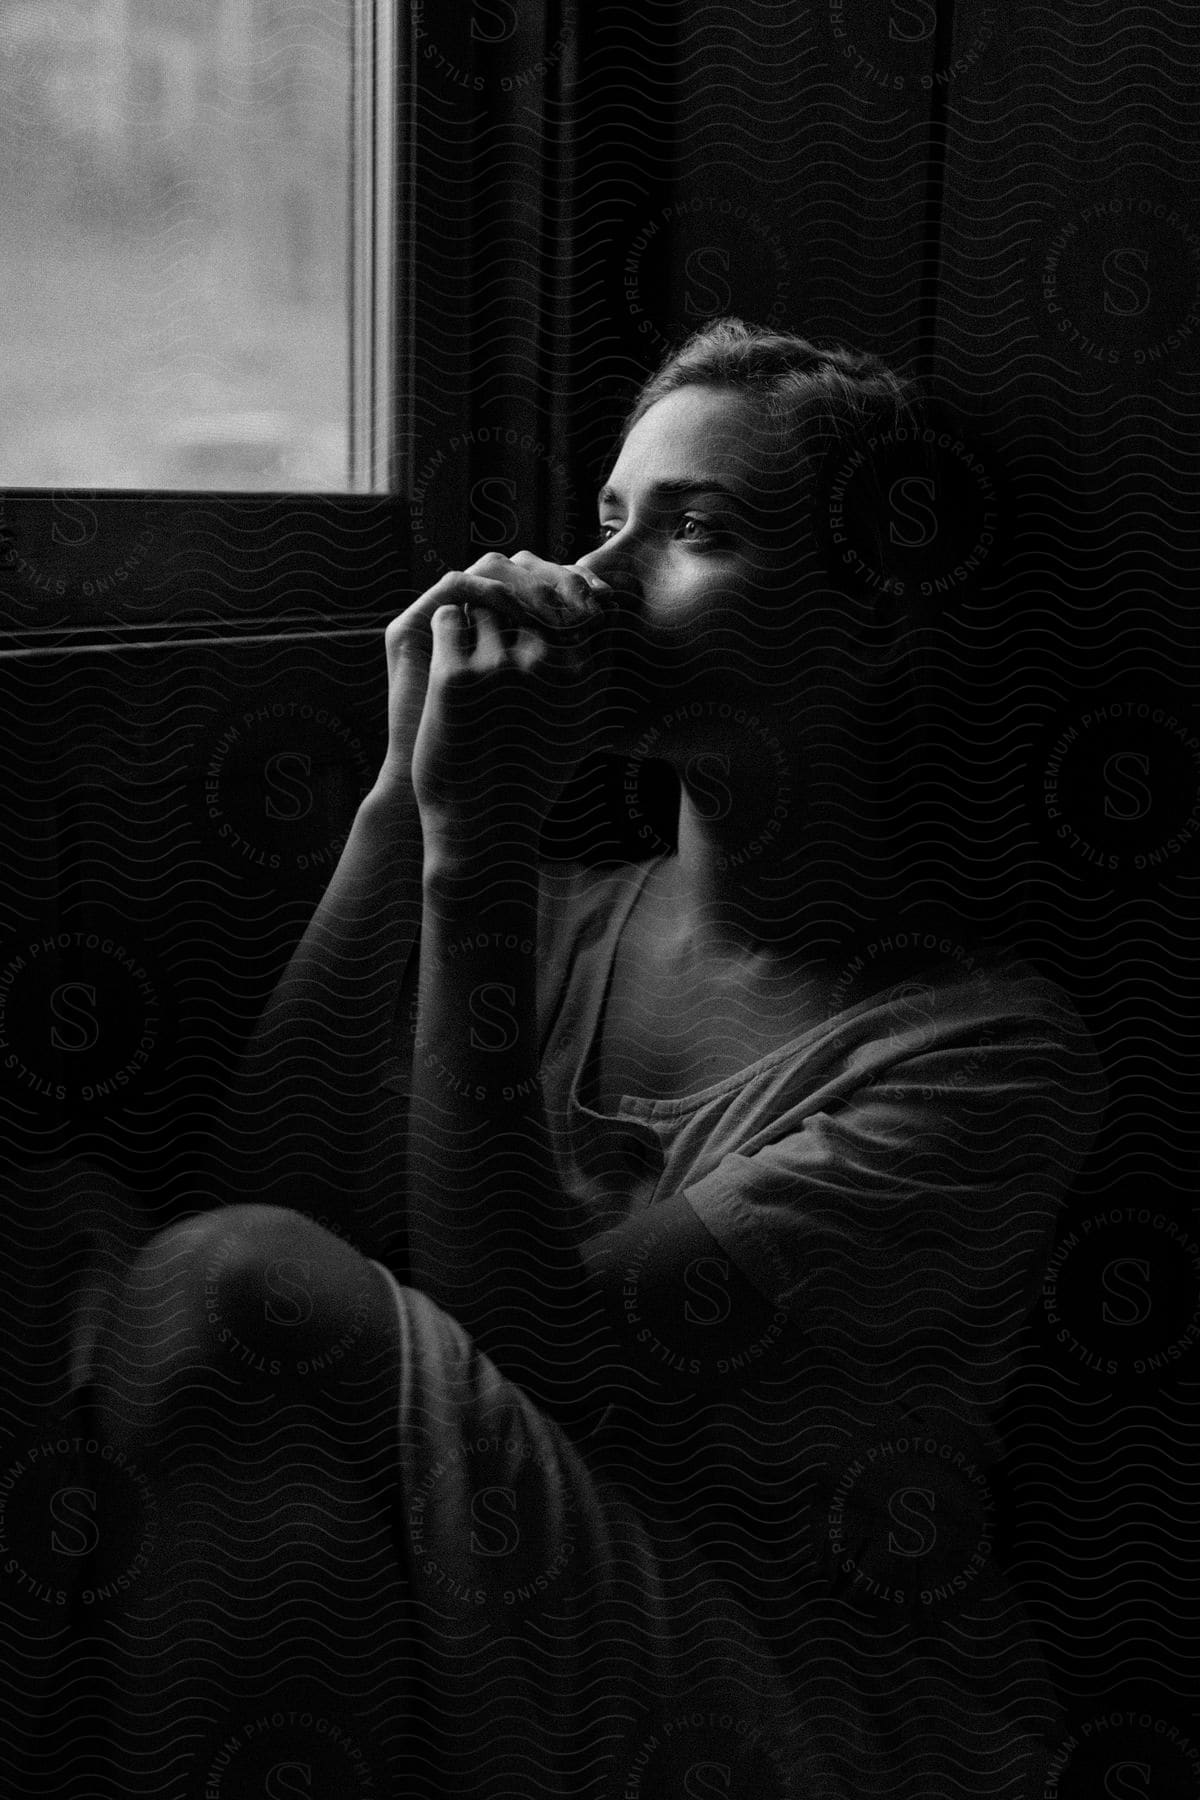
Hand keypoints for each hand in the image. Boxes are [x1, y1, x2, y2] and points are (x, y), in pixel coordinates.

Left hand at [409, 551, 615, 848]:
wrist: (484, 827)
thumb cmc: (530, 778)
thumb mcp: (579, 729)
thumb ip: (594, 674)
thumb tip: (602, 616)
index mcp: (585, 676)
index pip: (582, 600)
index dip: (561, 584)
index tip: (540, 589)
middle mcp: (549, 666)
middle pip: (531, 591)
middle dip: (513, 586)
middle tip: (495, 590)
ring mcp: (500, 668)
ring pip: (486, 602)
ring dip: (475, 610)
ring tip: (468, 629)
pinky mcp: (455, 677)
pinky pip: (448, 620)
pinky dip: (444, 626)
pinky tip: (444, 647)